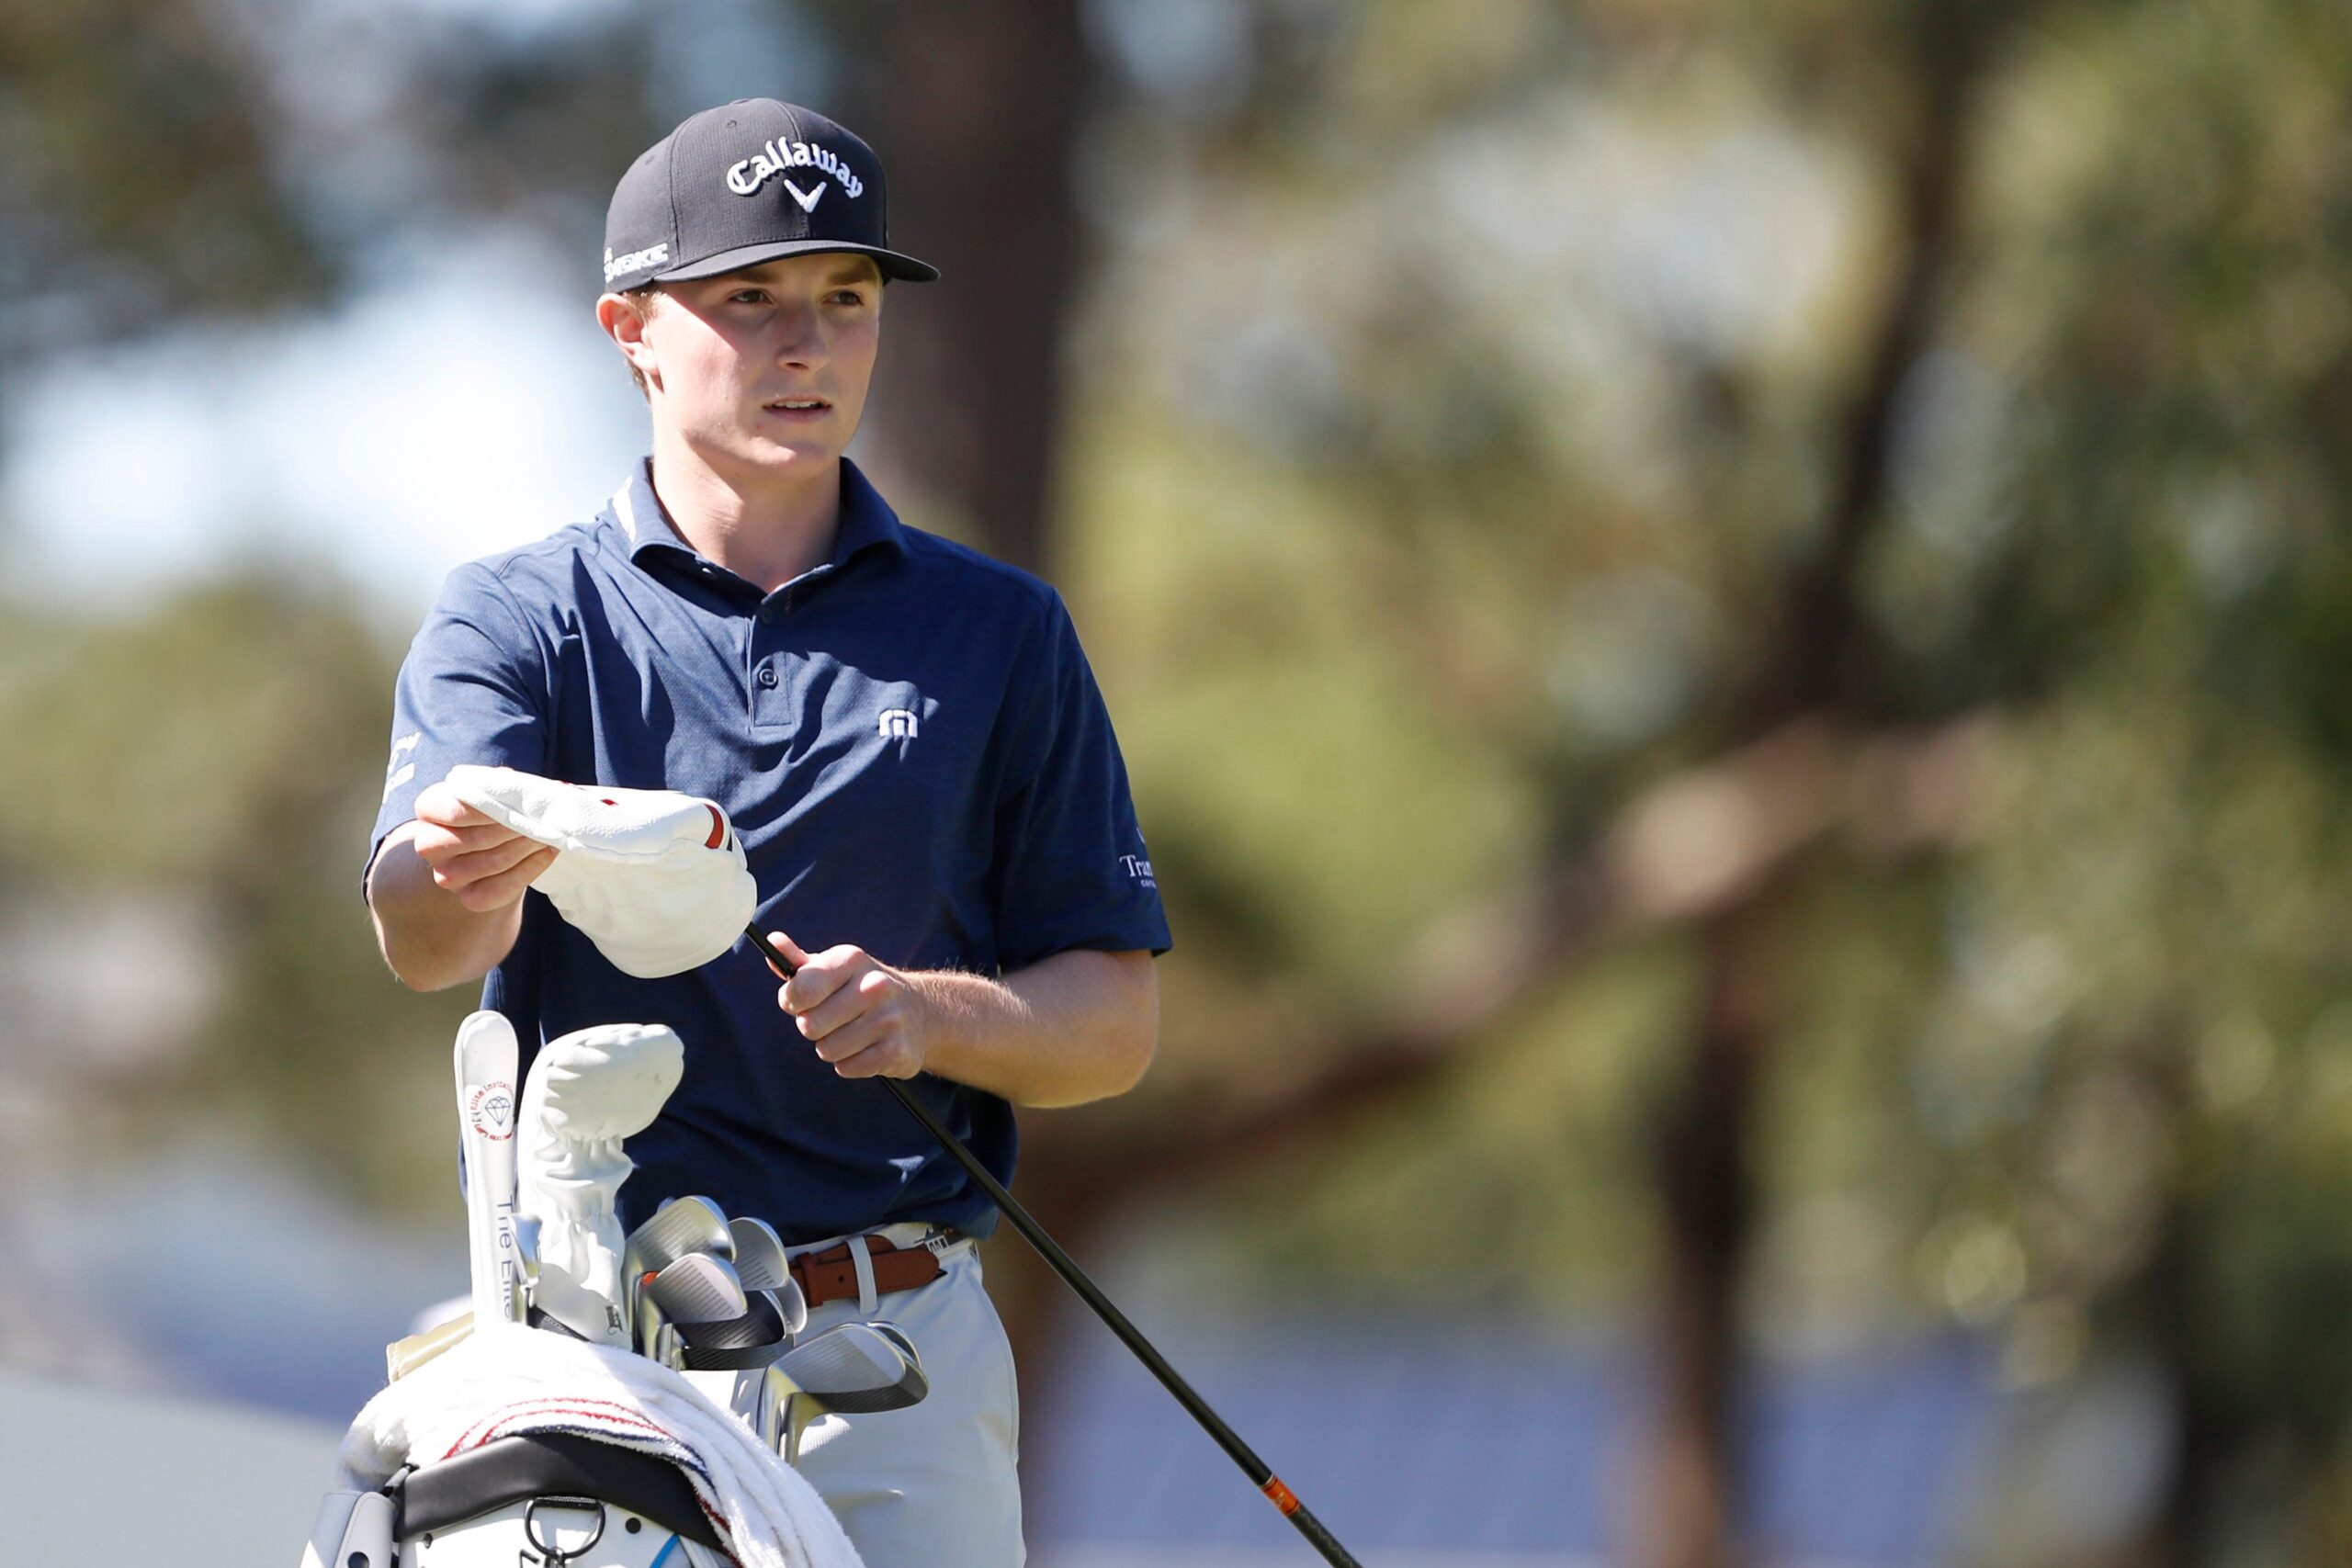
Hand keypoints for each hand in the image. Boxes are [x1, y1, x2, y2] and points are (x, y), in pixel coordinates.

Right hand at [412, 779, 558, 911]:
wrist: (488, 850)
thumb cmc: (488, 812)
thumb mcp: (489, 790)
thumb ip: (499, 785)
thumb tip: (520, 786)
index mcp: (429, 809)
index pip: (455, 811)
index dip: (491, 809)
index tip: (519, 803)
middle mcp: (429, 845)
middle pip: (475, 838)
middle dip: (514, 828)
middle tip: (541, 819)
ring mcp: (446, 875)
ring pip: (493, 862)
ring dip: (527, 846)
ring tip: (548, 833)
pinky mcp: (469, 898)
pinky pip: (503, 887)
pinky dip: (531, 868)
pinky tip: (547, 852)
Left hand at [765, 931, 932, 1079]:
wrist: (920, 1011)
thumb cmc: (860, 989)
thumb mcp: (835, 969)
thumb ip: (800, 962)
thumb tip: (773, 942)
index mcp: (852, 960)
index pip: (801, 989)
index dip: (791, 1002)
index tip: (799, 1002)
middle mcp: (874, 986)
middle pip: (809, 1025)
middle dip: (812, 1027)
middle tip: (830, 1020)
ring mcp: (889, 1018)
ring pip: (827, 1050)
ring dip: (831, 1048)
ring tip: (850, 1034)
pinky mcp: (896, 1050)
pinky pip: (847, 1068)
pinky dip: (849, 1063)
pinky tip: (864, 1048)